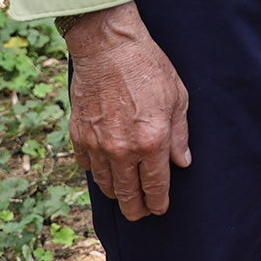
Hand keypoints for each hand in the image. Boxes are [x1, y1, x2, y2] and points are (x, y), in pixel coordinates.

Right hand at [64, 3, 191, 220]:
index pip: (156, 187)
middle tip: (140, 213)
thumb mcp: (178, 98)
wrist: (108, 47)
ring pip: (105, 185)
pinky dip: (96, 172)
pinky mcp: (78, 135)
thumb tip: (182, 163)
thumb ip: (179, 135)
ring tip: (124, 196)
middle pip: (127, 195)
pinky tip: (104, 170)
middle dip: (136, 209)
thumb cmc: (148, 67)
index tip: (160, 209)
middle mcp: (123, 150)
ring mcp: (97, 145)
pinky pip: (87, 166)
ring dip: (116, 194)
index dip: (158, 203)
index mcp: (152, 142)